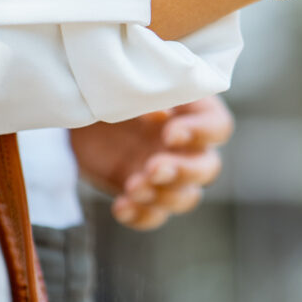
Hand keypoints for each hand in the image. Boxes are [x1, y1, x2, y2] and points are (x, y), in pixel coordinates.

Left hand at [69, 96, 232, 229]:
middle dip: (182, 172)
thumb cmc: (115, 90)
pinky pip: (154, 216)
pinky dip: (140, 216)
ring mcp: (168, 175)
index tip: (170, 133)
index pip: (218, 127)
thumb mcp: (130, 86)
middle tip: (153, 168)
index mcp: (195, 114)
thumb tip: (160, 114)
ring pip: (186, 198)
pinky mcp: (145, 195)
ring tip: (133, 186)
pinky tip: (121, 206)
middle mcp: (189, 148)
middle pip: (208, 169)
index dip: (201, 133)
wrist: (83, 111)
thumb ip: (148, 97)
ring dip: (162, 197)